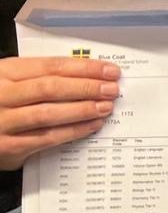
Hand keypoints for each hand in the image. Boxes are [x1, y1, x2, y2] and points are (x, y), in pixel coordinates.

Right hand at [0, 57, 119, 169]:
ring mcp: (3, 121)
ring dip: (82, 110)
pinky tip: (91, 125)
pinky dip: (73, 131)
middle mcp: (2, 95)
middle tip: (112, 89)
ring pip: (48, 114)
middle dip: (86, 87)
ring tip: (105, 107)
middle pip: (51, 88)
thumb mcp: (12, 82)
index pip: (51, 66)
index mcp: (5, 73)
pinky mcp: (8, 146)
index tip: (109, 71)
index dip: (84, 68)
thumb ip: (41, 77)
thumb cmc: (1, 101)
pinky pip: (46, 137)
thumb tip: (89, 75)